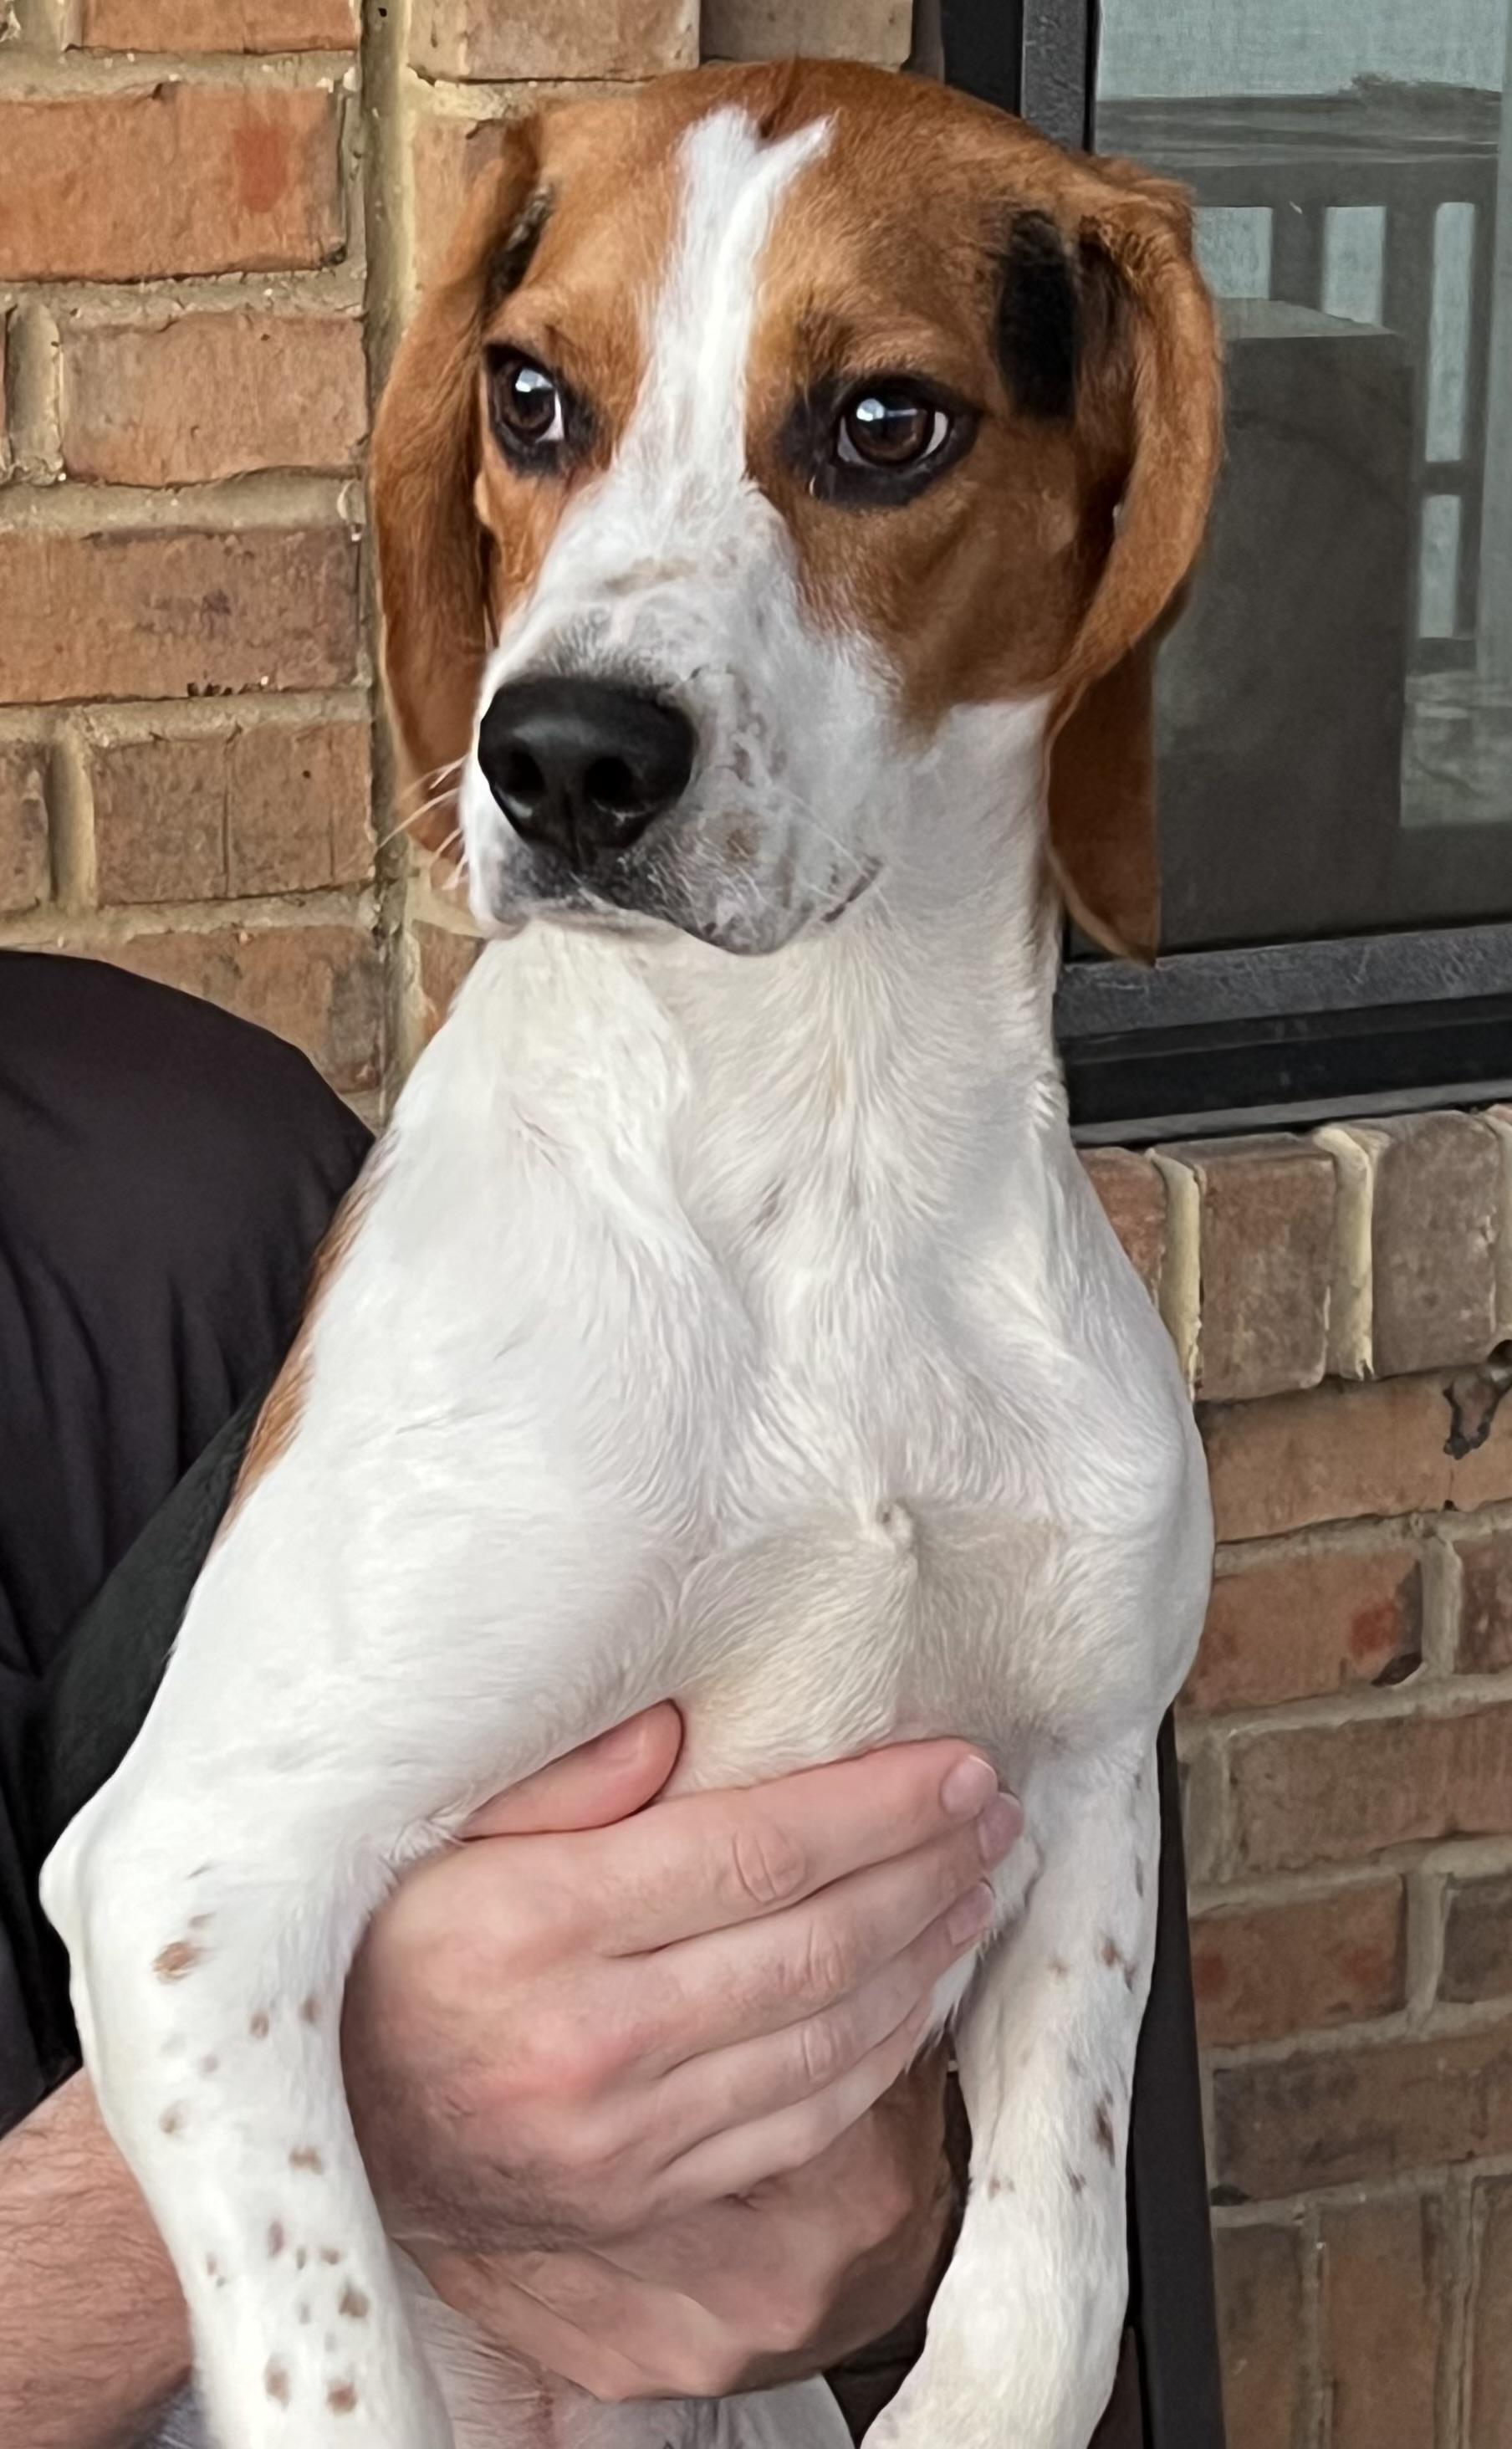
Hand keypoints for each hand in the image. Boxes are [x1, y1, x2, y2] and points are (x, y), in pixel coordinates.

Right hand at [344, 1710, 1017, 2385]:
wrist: (322, 2122)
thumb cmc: (384, 1949)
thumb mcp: (439, 1830)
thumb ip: (563, 1776)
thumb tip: (680, 1719)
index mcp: (534, 1925)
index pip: (753, 1852)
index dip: (875, 1805)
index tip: (953, 1765)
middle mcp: (586, 2041)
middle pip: (811, 1944)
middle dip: (926, 1868)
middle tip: (992, 1811)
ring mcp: (620, 2138)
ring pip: (824, 2037)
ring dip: (923, 1954)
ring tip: (976, 1883)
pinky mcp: (642, 2199)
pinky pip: (798, 2120)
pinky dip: (880, 2052)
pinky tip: (918, 1990)